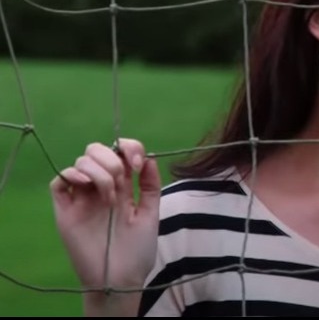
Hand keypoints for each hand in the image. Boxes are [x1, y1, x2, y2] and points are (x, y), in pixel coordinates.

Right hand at [50, 138, 160, 291]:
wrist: (119, 277)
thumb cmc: (137, 250)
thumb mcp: (151, 215)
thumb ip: (150, 187)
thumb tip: (150, 158)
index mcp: (123, 186)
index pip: (120, 152)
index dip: (129, 148)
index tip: (138, 163)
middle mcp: (101, 187)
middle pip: (97, 151)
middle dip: (112, 158)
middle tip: (121, 179)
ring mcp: (82, 197)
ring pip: (80, 162)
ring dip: (99, 172)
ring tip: (110, 198)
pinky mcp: (65, 210)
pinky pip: (59, 181)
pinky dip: (72, 175)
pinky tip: (87, 187)